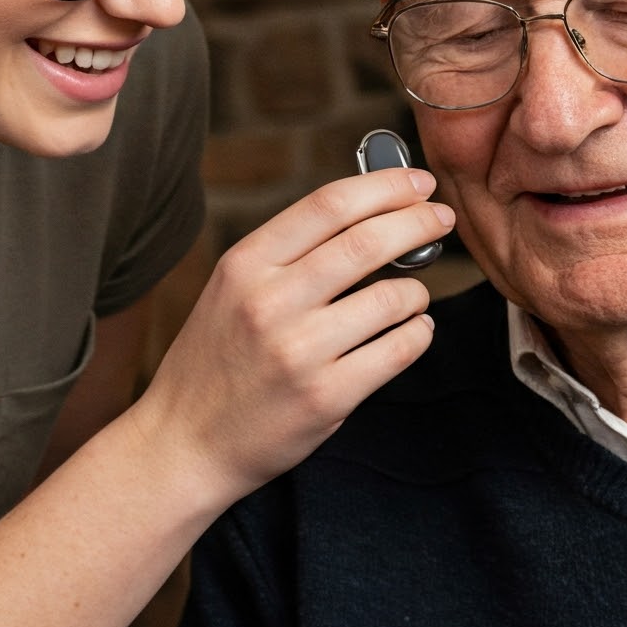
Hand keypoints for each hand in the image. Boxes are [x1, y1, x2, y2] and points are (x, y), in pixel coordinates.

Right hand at [134, 169, 452, 501]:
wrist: (184, 442)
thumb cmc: (216, 362)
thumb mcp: (231, 291)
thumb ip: (289, 255)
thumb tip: (371, 215)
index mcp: (245, 265)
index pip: (329, 204)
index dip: (386, 186)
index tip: (420, 183)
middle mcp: (269, 302)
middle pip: (366, 242)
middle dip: (419, 223)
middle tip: (442, 220)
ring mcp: (298, 352)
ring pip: (392, 298)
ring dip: (416, 292)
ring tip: (412, 298)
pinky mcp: (325, 398)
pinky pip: (397, 351)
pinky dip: (417, 334)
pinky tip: (413, 332)